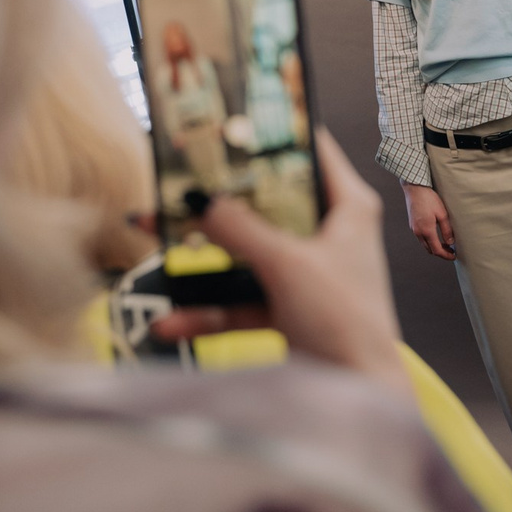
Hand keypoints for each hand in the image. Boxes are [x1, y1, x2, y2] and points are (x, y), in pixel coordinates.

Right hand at [153, 130, 409, 395]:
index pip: (311, 149)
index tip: (228, 117)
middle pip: (266, 201)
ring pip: (245, 250)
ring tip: (152, 238)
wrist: (359, 394)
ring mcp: (305, 271)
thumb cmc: (345, 321)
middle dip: (218, 196)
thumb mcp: (287, 264)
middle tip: (175, 177)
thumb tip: (199, 198)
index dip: (272, 132)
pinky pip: (239, 299)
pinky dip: (207, 310)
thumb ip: (240, 229)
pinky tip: (169, 321)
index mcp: (348, 207)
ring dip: (200, 257)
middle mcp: (329, 232)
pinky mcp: (288, 307)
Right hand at [401, 182, 456, 260]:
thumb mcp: (442, 214)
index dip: (446, 255)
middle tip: (451, 251)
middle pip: (429, 250)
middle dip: (440, 252)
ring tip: (445, 244)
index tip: (453, 256)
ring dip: (434, 247)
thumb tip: (450, 242)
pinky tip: (435, 236)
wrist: (414, 188)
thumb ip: (447, 230)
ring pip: (424, 244)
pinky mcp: (412, 224)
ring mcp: (414, 228)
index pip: (436, 250)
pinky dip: (429, 241)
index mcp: (426, 230)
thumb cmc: (429, 198)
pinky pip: (420, 238)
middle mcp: (418, 232)